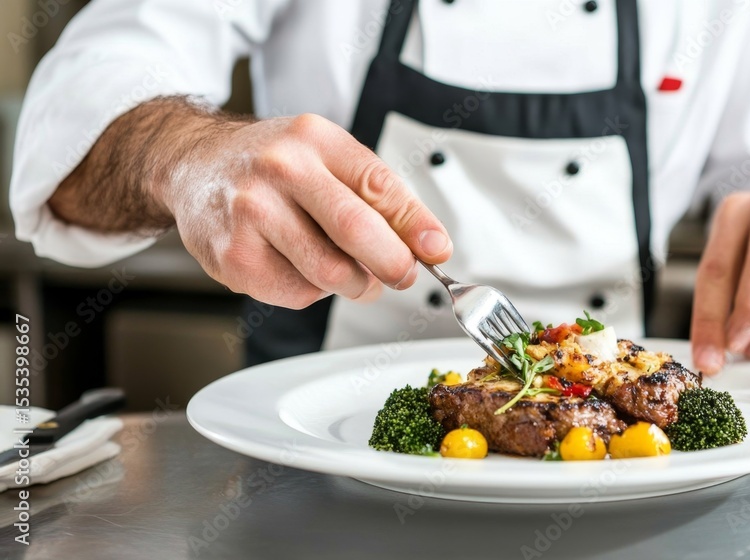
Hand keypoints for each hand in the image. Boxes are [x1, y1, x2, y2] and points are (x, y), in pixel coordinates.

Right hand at [161, 113, 452, 308]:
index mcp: (314, 140)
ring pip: (330, 272)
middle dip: (392, 263)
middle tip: (402, 275)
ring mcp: (250, 214)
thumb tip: (429, 245)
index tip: (437, 250)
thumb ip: (380, 196)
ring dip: (356, 284)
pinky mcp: (234, 258)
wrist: (193, 166)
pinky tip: (301, 266)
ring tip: (353, 273)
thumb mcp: (327, 157)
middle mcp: (279, 170)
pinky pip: (298, 293)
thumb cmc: (272, 165)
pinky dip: (313, 290)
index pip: (379, 186)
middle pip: (355, 231)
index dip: (416, 225)